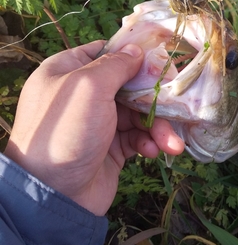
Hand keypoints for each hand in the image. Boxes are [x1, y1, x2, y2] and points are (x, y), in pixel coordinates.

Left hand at [4, 41, 184, 214]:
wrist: (55, 194)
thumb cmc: (66, 130)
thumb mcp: (89, 87)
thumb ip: (115, 65)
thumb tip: (136, 50)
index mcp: (68, 71)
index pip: (104, 53)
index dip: (132, 55)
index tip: (159, 60)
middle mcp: (83, 95)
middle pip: (129, 85)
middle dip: (153, 99)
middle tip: (176, 105)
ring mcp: (97, 122)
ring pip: (137, 114)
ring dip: (157, 127)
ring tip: (171, 143)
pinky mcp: (111, 148)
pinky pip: (137, 137)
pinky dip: (148, 143)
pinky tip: (154, 152)